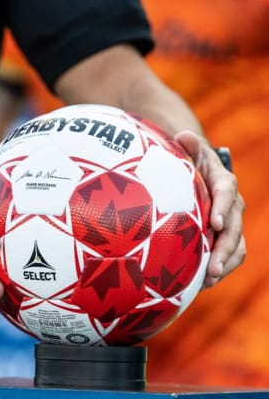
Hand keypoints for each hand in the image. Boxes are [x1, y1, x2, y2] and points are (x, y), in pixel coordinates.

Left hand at [175, 131, 245, 286]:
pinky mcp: (223, 236)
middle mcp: (231, 203)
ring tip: (208, 280)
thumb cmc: (186, 163)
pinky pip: (228, 254)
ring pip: (236, 245)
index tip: (216, 223)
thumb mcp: (186, 151)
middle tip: (211, 267)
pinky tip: (202, 283)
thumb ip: (187, 146)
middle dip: (225, 247)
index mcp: (221, 180)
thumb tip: (184, 136)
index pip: (227, 191)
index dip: (224, 206)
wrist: (193, 175)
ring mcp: (230, 222)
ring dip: (224, 263)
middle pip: (234, 226)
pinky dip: (219, 268)